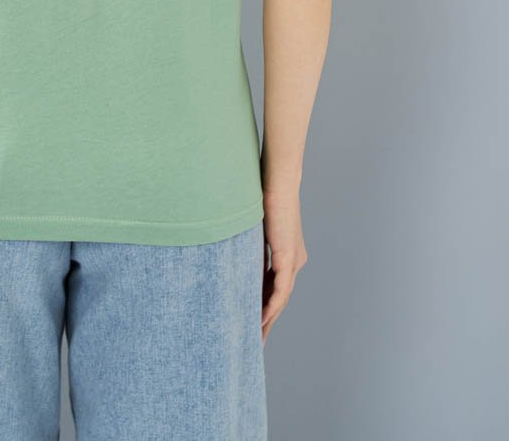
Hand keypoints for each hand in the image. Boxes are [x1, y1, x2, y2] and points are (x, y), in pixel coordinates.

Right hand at [260, 185, 307, 343]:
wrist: (278, 181)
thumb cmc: (263, 195)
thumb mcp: (253, 226)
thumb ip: (246, 242)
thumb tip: (227, 249)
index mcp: (287, 254)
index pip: (274, 287)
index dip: (264, 306)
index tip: (252, 322)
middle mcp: (294, 261)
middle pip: (280, 298)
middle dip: (267, 320)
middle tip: (255, 341)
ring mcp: (293, 260)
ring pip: (281, 298)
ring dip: (269, 319)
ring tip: (256, 337)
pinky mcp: (289, 258)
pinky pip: (280, 290)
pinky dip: (271, 306)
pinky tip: (261, 320)